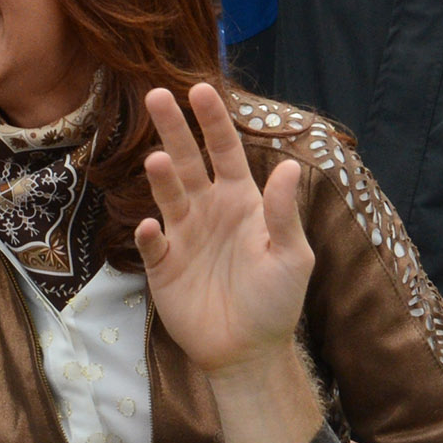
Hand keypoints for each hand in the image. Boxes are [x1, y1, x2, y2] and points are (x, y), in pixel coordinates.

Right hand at [138, 83, 313, 379]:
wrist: (248, 352)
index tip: (199, 89)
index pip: (224, 151)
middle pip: (187, 160)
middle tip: (157, 95)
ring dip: (161, 177)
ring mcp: (183, 236)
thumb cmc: (276, 303)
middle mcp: (208, 210)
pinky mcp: (163, 266)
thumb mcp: (292, 258)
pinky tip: (152, 228)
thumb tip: (288, 168)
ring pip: (166, 195)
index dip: (213, 121)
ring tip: (157, 160)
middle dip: (174, 128)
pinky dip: (150, 235)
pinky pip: (152, 244)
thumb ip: (284, 214)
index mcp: (241, 201)